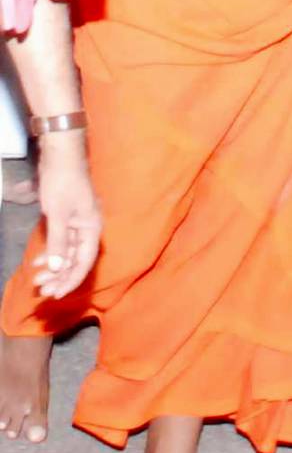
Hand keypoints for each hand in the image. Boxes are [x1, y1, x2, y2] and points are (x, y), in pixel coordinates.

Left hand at [29, 135, 98, 299]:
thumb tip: (58, 269)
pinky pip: (62, 242)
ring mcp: (78, 224)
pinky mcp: (67, 219)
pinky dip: (51, 253)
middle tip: (41, 291)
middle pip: (77, 260)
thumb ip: (59, 243)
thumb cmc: (62, 183)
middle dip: (60, 277)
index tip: (56, 295)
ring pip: (68, 253)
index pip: (85, 262)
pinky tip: (38, 261)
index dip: (71, 280)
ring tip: (37, 280)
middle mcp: (88, 229)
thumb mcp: (58, 215)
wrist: (60, 157)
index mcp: (92, 228)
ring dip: (54, 267)